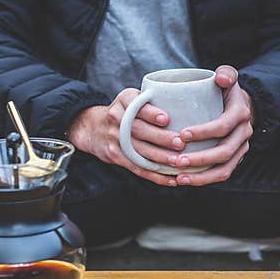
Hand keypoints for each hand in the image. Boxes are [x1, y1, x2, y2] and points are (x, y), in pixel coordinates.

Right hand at [68, 89, 184, 186]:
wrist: (92, 127)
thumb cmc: (124, 111)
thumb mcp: (132, 98)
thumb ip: (152, 101)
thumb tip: (187, 107)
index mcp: (124, 100)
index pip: (137, 106)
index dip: (151, 113)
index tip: (166, 119)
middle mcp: (117, 118)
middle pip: (139, 130)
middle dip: (161, 138)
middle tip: (180, 144)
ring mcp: (115, 138)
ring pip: (139, 150)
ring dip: (160, 158)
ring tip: (178, 162)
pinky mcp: (116, 155)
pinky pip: (137, 167)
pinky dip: (155, 175)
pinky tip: (171, 180)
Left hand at [172, 65, 253, 186]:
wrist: (239, 106)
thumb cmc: (225, 91)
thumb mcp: (228, 77)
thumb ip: (226, 73)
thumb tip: (220, 79)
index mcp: (240, 114)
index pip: (223, 126)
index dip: (204, 132)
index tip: (182, 134)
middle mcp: (244, 134)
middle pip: (224, 152)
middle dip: (200, 158)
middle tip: (176, 160)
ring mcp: (241, 149)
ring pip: (224, 169)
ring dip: (201, 176)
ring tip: (179, 177)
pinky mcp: (234, 159)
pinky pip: (221, 174)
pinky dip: (203, 180)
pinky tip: (183, 180)